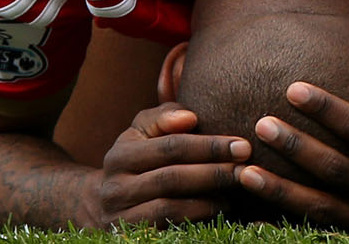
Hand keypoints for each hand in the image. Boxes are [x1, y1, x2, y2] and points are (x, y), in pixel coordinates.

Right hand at [90, 101, 250, 227]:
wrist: (102, 206)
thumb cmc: (138, 160)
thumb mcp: (143, 134)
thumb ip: (165, 117)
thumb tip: (190, 117)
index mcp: (121, 155)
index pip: (170, 147)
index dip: (209, 146)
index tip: (243, 146)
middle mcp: (115, 188)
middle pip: (171, 178)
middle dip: (214, 173)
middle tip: (246, 170)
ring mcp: (120, 218)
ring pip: (168, 209)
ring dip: (207, 201)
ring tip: (233, 193)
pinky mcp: (129, 239)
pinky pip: (167, 231)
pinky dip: (196, 222)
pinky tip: (218, 213)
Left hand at [237, 44, 348, 230]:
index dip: (327, 110)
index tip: (292, 88)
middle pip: (335, 170)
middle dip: (296, 148)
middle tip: (260, 124)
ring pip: (322, 207)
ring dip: (281, 191)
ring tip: (244, 172)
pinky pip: (322, 230)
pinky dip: (289, 220)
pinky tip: (256, 211)